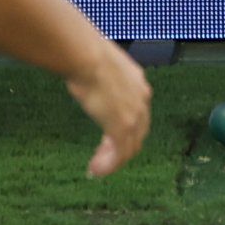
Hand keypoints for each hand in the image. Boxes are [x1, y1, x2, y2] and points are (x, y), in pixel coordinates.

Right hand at [67, 48, 153, 179]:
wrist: (87, 56)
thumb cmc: (85, 53)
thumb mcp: (99, 62)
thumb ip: (98, 72)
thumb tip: (83, 65)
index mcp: (138, 82)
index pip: (138, 112)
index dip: (125, 126)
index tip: (109, 135)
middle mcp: (141, 100)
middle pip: (137, 133)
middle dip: (120, 147)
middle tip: (102, 156)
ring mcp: (134, 116)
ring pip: (128, 148)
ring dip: (112, 160)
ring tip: (96, 168)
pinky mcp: (122, 128)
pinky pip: (118, 155)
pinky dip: (108, 166)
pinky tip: (95, 170)